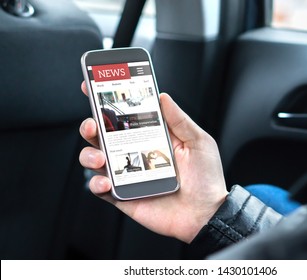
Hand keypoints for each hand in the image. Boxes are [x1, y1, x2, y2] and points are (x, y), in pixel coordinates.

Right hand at [79, 82, 227, 242]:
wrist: (206, 214)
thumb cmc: (206, 179)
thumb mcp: (198, 142)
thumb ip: (180, 120)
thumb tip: (163, 97)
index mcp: (153, 137)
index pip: (126, 116)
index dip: (108, 102)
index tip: (93, 87)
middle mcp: (137, 153)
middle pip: (104, 135)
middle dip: (92, 126)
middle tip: (93, 124)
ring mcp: (128, 174)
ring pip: (96, 158)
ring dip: (90, 154)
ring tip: (100, 157)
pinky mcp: (123, 195)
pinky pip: (100, 188)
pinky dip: (96, 183)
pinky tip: (106, 181)